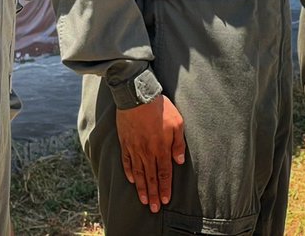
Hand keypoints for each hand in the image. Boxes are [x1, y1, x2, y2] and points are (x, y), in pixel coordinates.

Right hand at [116, 94, 185, 212]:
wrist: (137, 96)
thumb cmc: (160, 108)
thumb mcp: (177, 123)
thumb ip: (178, 144)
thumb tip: (179, 161)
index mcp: (161, 148)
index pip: (164, 173)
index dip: (165, 188)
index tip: (166, 200)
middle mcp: (146, 151)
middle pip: (150, 177)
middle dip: (153, 194)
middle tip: (154, 208)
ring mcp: (134, 147)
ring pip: (138, 172)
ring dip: (141, 188)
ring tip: (143, 200)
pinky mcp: (125, 141)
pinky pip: (126, 160)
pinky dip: (128, 171)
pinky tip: (131, 180)